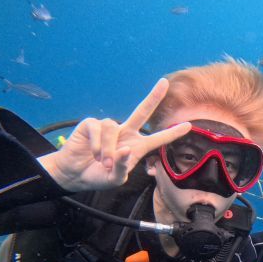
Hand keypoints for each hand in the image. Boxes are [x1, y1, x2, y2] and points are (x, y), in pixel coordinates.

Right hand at [38, 78, 191, 191]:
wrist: (73, 175)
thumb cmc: (97, 176)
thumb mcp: (115, 179)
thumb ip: (123, 167)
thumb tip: (125, 149)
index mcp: (136, 147)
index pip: (157, 139)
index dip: (172, 133)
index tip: (188, 125)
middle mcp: (124, 133)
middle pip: (141, 112)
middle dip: (153, 97)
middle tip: (164, 83)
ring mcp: (108, 127)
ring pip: (113, 130)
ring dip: (108, 150)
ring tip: (102, 162)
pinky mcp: (91, 124)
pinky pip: (99, 130)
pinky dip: (97, 145)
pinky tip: (93, 153)